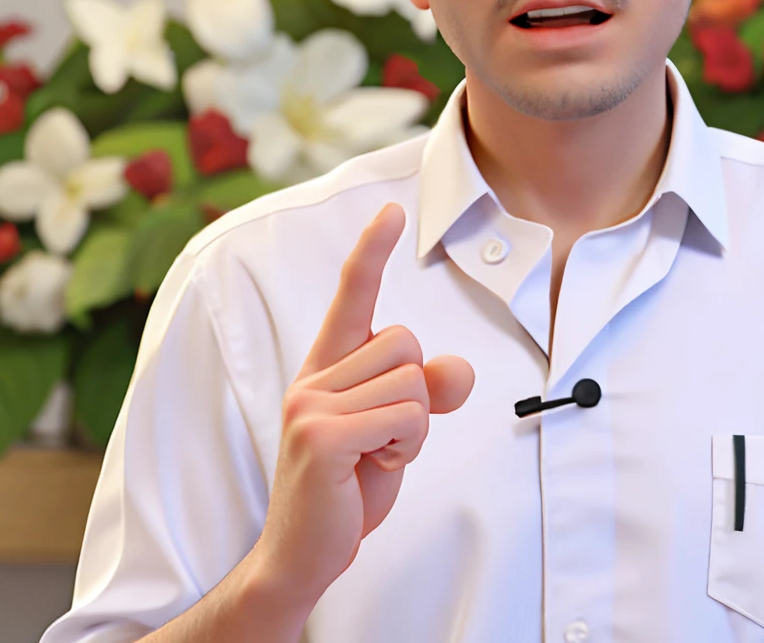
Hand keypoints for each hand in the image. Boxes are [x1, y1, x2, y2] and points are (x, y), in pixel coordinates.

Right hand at [251, 203, 474, 610]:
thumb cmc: (348, 487)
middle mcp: (314, 376)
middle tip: (384, 439)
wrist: (304, 552)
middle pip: (408, 344)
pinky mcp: (322, 435)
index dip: (372, 251)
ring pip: (413, 382)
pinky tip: (370, 469)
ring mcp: (312, 404)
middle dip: (417, 395)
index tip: (392, 211)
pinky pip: (407, 418)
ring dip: (413, 428)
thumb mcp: (397, 433)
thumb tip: (459, 370)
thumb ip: (427, 395)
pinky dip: (406, 447)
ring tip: (375, 456)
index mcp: (327, 367)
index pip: (351, 296)